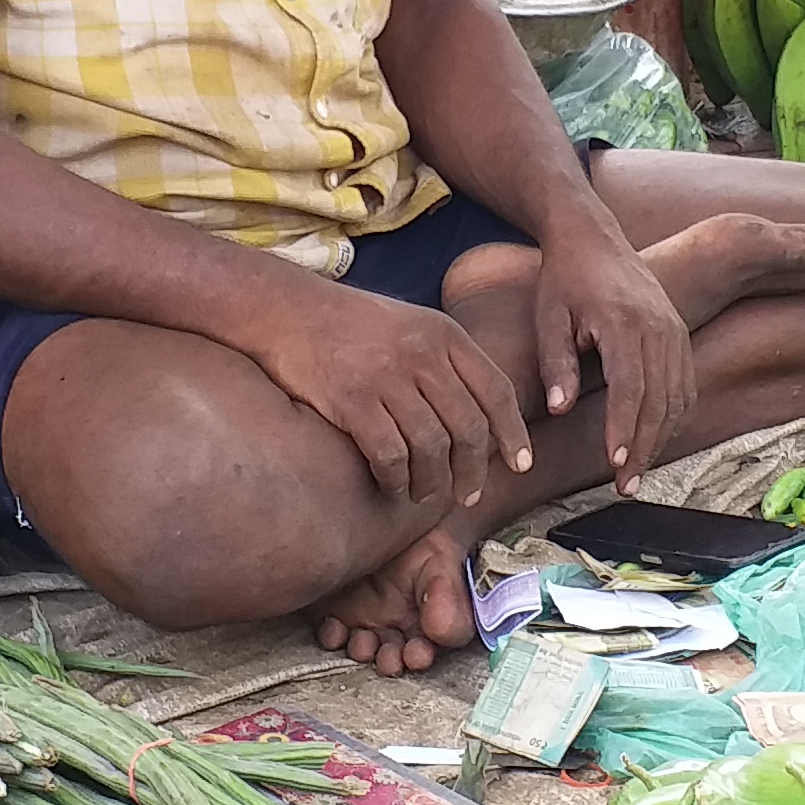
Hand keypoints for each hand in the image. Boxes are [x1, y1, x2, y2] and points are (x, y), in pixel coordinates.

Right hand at [252, 292, 530, 513]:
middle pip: (468, 427)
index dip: (513, 434)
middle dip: (474, 470)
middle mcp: (423, 353)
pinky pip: (390, 454)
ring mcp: (387, 375)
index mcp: (445, 334)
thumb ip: (446, 362)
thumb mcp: (411, 324)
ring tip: (426, 495)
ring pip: (432, 447)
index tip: (520, 465)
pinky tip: (392, 486)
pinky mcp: (352, 398)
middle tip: (468, 495)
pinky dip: (396, 479)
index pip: (497, 391)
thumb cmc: (350, 325)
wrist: (285, 308)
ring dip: (433, 482)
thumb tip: (481, 416)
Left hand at [530, 213, 697, 481]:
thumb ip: (556, 363)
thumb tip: (560, 410)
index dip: (624, 427)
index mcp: (623, 321)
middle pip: (659, 399)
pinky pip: (685, 384)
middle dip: (644, 447)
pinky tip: (655, 440)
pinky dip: (673, 417)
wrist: (593, 236)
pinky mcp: (680, 333)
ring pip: (677, 396)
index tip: (614, 462)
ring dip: (660, 438)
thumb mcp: (548, 316)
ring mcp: (675, 329)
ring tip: (636, 472)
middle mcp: (658, 326)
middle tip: (624, 485)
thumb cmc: (564, 277)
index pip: (630, 386)